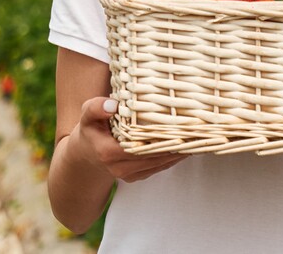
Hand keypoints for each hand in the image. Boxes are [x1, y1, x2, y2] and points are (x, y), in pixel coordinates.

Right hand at [69, 96, 187, 182]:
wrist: (85, 156)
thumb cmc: (89, 131)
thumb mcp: (86, 115)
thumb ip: (95, 108)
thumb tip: (112, 104)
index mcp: (109, 152)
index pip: (142, 145)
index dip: (163, 136)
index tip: (182, 126)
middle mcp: (121, 168)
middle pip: (156, 155)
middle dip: (177, 143)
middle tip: (197, 129)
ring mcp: (130, 175)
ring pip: (161, 163)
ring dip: (179, 151)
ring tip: (197, 136)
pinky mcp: (137, 177)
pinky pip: (159, 167)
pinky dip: (173, 156)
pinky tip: (186, 145)